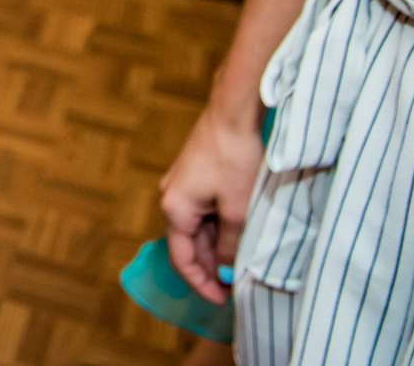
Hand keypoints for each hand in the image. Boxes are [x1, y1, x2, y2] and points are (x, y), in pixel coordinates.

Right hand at [157, 102, 264, 304]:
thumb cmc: (234, 159)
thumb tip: (226, 269)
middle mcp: (171, 197)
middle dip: (211, 266)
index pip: (182, 259)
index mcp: (175, 209)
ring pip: (199, 227)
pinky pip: (204, 210)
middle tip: (238, 285)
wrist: (233, 113)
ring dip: (217, 247)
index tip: (223, 300)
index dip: (201, 284)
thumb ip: (230, 244)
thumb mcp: (237, 210)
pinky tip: (238, 234)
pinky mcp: (195, 174)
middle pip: (189, 244)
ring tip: (242, 262)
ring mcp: (182, 184)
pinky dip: (219, 227)